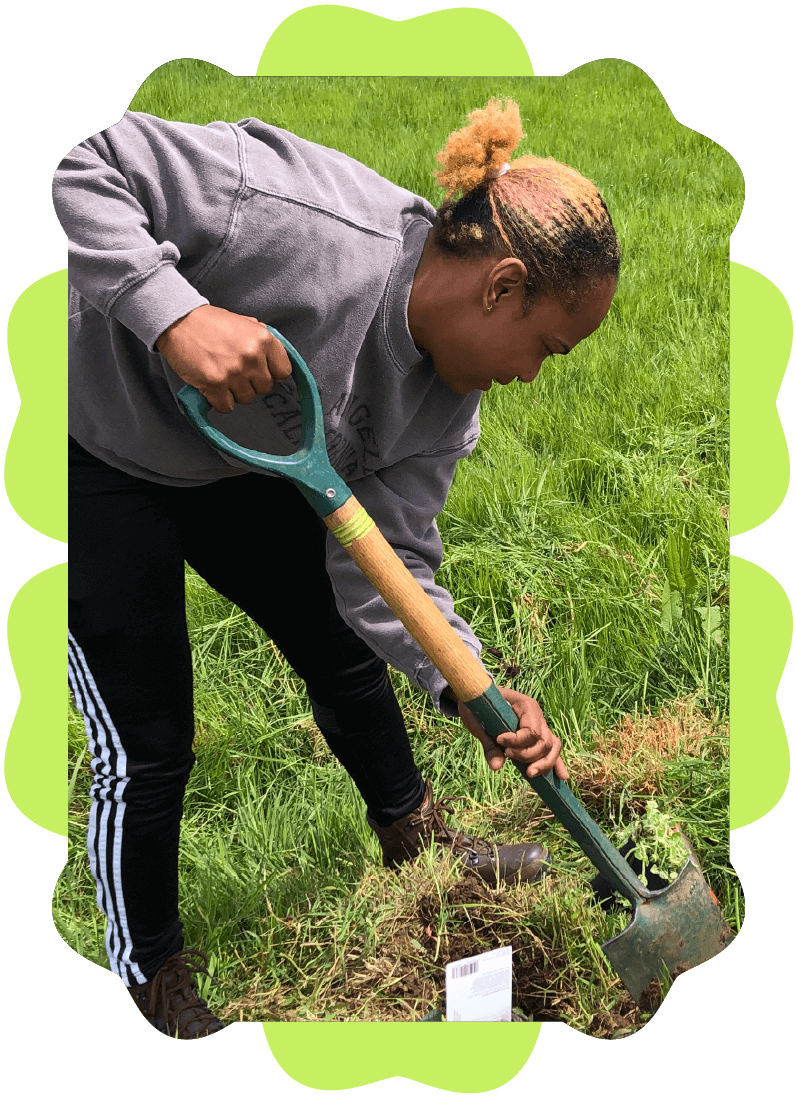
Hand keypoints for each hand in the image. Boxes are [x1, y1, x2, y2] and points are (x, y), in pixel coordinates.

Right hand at [156, 304, 291, 412]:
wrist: (178, 321)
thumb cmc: (211, 323)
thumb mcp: (245, 323)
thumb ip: (262, 341)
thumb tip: (276, 361)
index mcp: (263, 339)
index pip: (283, 372)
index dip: (271, 374)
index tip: (260, 371)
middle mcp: (252, 355)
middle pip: (265, 388)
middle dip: (251, 383)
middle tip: (235, 372)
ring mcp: (234, 371)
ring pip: (246, 399)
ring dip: (234, 393)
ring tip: (222, 376)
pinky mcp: (215, 383)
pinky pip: (227, 406)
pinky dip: (219, 401)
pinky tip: (212, 387)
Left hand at [456, 686, 568, 779]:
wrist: (480, 697)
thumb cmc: (479, 705)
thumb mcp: (479, 721)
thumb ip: (489, 744)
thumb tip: (497, 767)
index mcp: (526, 705)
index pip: (531, 730)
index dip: (517, 741)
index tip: (499, 740)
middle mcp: (537, 716)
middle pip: (544, 741)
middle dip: (528, 755)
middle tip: (507, 755)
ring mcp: (540, 726)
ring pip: (551, 747)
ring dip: (544, 763)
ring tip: (529, 774)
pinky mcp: (537, 737)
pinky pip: (551, 750)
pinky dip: (556, 763)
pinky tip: (561, 777)